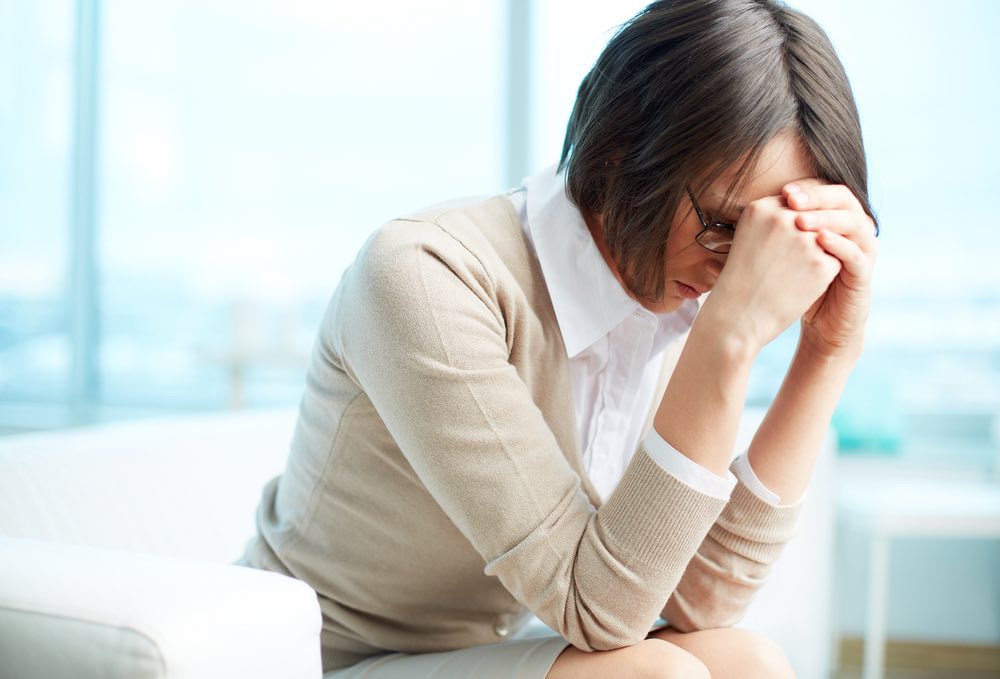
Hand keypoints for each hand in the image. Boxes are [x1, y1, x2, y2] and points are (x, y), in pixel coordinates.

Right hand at [706, 194, 841, 351]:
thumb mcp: (747, 238)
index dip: (792, 225)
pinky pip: (835, 259)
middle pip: (812, 218)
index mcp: (760, 208)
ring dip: (816, 254)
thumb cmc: (741, 281)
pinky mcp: (820, 262)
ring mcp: (803, 239)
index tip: (780, 246)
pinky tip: (800, 285)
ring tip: (790, 274)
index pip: (793, 204)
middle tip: (784, 263)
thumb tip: (806, 211)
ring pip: (827, 237)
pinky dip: (822, 273)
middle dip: (805, 238)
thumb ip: (774, 218)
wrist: (737, 318)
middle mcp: (782, 217)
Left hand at [783, 180, 877, 359]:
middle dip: (816, 197)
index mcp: (834, 218)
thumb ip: (773, 232)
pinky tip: (819, 240)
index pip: (825, 191)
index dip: (805, 189)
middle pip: (842, 198)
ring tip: (800, 220)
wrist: (821, 321)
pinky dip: (839, 244)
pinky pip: (855, 252)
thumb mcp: (782, 254)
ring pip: (852, 221)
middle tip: (791, 199)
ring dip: (826, 217)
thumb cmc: (796, 285)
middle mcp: (853, 228)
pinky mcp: (864, 271)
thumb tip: (740, 214)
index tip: (782, 191)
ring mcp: (862, 248)